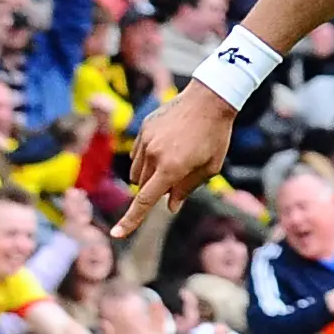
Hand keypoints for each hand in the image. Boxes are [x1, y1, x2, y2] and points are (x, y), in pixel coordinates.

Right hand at [112, 90, 238, 237]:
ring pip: (136, 171)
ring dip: (149, 175)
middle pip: (142, 186)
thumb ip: (187, 188)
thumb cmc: (215, 136)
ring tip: (175, 158)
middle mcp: (153, 155)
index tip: (117, 234)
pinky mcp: (143, 128)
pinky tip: (168, 145)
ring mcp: (146, 140)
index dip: (131, 220)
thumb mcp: (210, 167)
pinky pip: (137, 153)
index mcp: (171, 168)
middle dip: (155, 189)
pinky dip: (147, 158)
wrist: (209, 99)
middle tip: (179, 175)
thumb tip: (170, 206)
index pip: (145, 200)